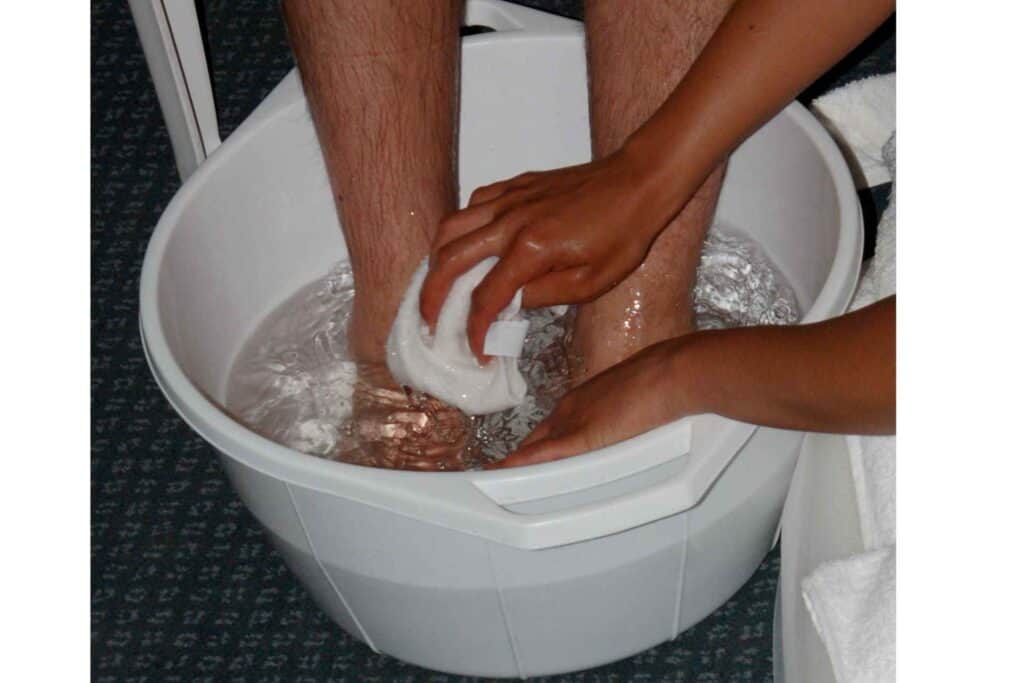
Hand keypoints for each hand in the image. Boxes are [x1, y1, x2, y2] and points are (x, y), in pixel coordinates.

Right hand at [419, 146, 683, 360]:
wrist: (639, 182)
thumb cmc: (623, 233)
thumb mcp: (591, 282)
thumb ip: (544, 295)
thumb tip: (510, 304)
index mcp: (531, 250)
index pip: (485, 298)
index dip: (475, 330)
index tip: (476, 352)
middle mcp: (510, 221)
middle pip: (449, 260)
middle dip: (432, 297)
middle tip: (429, 323)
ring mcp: (508, 199)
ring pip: (451, 227)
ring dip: (435, 260)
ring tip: (436, 285)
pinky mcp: (514, 186)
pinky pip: (471, 205)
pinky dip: (458, 228)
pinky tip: (464, 245)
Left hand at [488, 339, 692, 468]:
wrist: (671, 373)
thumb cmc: (662, 382)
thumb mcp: (633, 401)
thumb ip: (621, 418)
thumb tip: (624, 430)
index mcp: (580, 400)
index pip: (547, 429)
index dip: (532, 447)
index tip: (522, 461)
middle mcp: (570, 409)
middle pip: (533, 440)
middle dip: (517, 460)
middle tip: (497, 477)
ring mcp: (573, 421)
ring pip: (532, 448)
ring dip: (513, 467)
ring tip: (489, 482)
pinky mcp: (582, 436)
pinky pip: (542, 454)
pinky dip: (520, 466)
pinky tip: (502, 474)